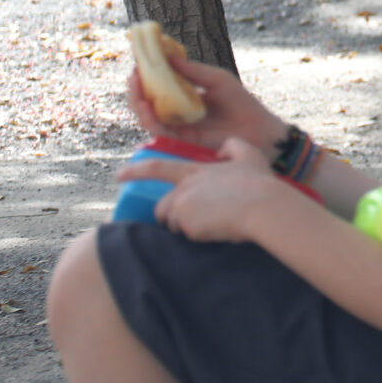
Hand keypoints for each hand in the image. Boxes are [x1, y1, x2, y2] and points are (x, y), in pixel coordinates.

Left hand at [122, 137, 286, 243]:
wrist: (263, 206)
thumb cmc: (260, 184)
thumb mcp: (250, 156)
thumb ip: (234, 146)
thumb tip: (222, 148)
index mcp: (195, 171)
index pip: (157, 168)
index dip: (136, 171)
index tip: (119, 176)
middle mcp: (184, 186)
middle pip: (163, 206)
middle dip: (173, 217)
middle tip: (198, 220)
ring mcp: (182, 204)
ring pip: (172, 223)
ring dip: (186, 227)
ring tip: (212, 225)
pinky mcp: (185, 221)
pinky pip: (183, 235)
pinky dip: (195, 236)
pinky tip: (215, 230)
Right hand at [128, 53, 287, 155]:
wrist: (258, 129)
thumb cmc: (241, 103)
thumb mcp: (217, 79)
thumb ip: (194, 71)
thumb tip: (168, 56)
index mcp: (184, 94)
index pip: (159, 83)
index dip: (147, 72)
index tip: (139, 57)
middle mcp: (176, 110)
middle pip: (147, 100)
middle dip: (137, 86)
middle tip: (133, 72)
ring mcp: (177, 126)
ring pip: (147, 115)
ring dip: (137, 100)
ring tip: (135, 84)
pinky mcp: (180, 140)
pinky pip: (158, 130)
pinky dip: (149, 118)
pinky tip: (145, 105)